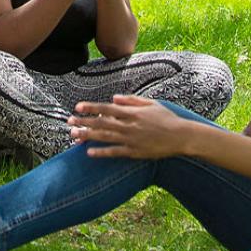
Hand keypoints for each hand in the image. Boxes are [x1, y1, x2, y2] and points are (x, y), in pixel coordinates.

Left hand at [66, 94, 189, 159]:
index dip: (91, 108)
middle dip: (84, 121)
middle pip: (102, 123)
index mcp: (132, 112)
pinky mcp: (135, 152)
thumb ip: (131, 100)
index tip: (77, 107)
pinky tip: (89, 152)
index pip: (107, 109)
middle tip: (69, 122)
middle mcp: (129, 125)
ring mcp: (131, 139)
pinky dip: (101, 152)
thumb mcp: (151, 104)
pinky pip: (115, 152)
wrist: (182, 137)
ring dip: (88, 136)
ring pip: (105, 137)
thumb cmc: (167, 118)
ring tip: (74, 135)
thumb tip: (114, 98)